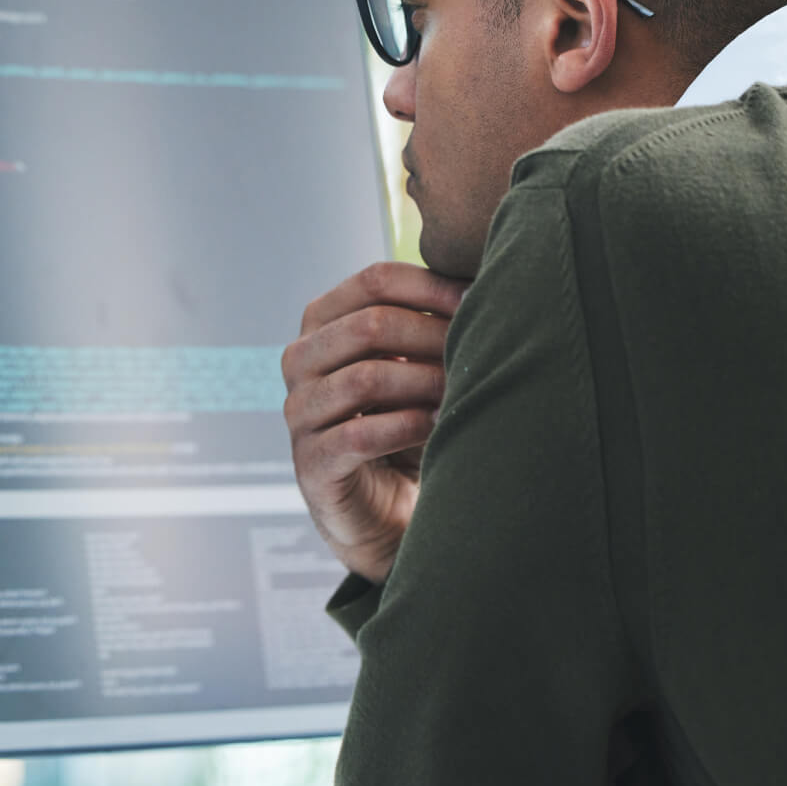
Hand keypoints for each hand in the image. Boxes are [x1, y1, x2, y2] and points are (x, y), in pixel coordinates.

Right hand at [281, 262, 467, 582]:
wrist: (383, 507)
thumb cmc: (404, 422)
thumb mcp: (414, 363)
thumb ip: (429, 322)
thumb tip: (486, 278)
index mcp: (322, 323)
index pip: (374, 280)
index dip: (432, 287)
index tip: (480, 301)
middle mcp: (300, 361)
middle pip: (370, 325)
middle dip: (434, 337)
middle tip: (477, 354)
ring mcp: (299, 413)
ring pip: (366, 379)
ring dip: (426, 384)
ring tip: (462, 394)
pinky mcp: (310, 463)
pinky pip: (361, 435)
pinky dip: (409, 427)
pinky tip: (440, 428)